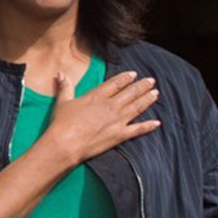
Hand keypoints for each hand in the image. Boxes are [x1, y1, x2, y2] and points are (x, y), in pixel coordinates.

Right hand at [42, 70, 161, 165]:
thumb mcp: (62, 102)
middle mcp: (111, 106)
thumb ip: (65, 87)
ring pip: (137, 107)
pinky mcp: (121, 135)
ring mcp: (118, 120)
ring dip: (148, 99)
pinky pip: (138, 129)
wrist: (66, 144)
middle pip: (131, 93)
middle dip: (142, 86)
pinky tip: (158, 122)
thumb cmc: (61, 124)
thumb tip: (60, 73)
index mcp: (97, 96)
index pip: (115, 84)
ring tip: (156, 93)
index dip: (126, 78)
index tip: (134, 74)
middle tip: (152, 80)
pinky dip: (149, 126)